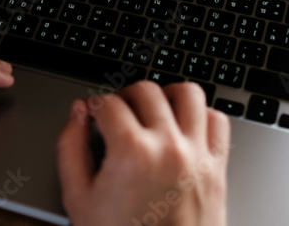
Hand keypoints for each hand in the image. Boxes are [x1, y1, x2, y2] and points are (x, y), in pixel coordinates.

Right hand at [57, 81, 229, 225]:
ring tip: (153, 111)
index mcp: (132, 151)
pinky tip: (183, 127)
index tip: (92, 114)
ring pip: (188, 94)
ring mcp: (197, 155)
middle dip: (125, 96)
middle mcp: (168, 146)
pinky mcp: (217, 168)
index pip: (108, 103)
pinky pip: (218, 121)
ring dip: (167, 96)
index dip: (93, 106)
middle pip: (146, 91)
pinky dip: (202, 116)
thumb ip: (70, 148)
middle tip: (117, 113)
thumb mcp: (79, 199)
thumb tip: (77, 113)